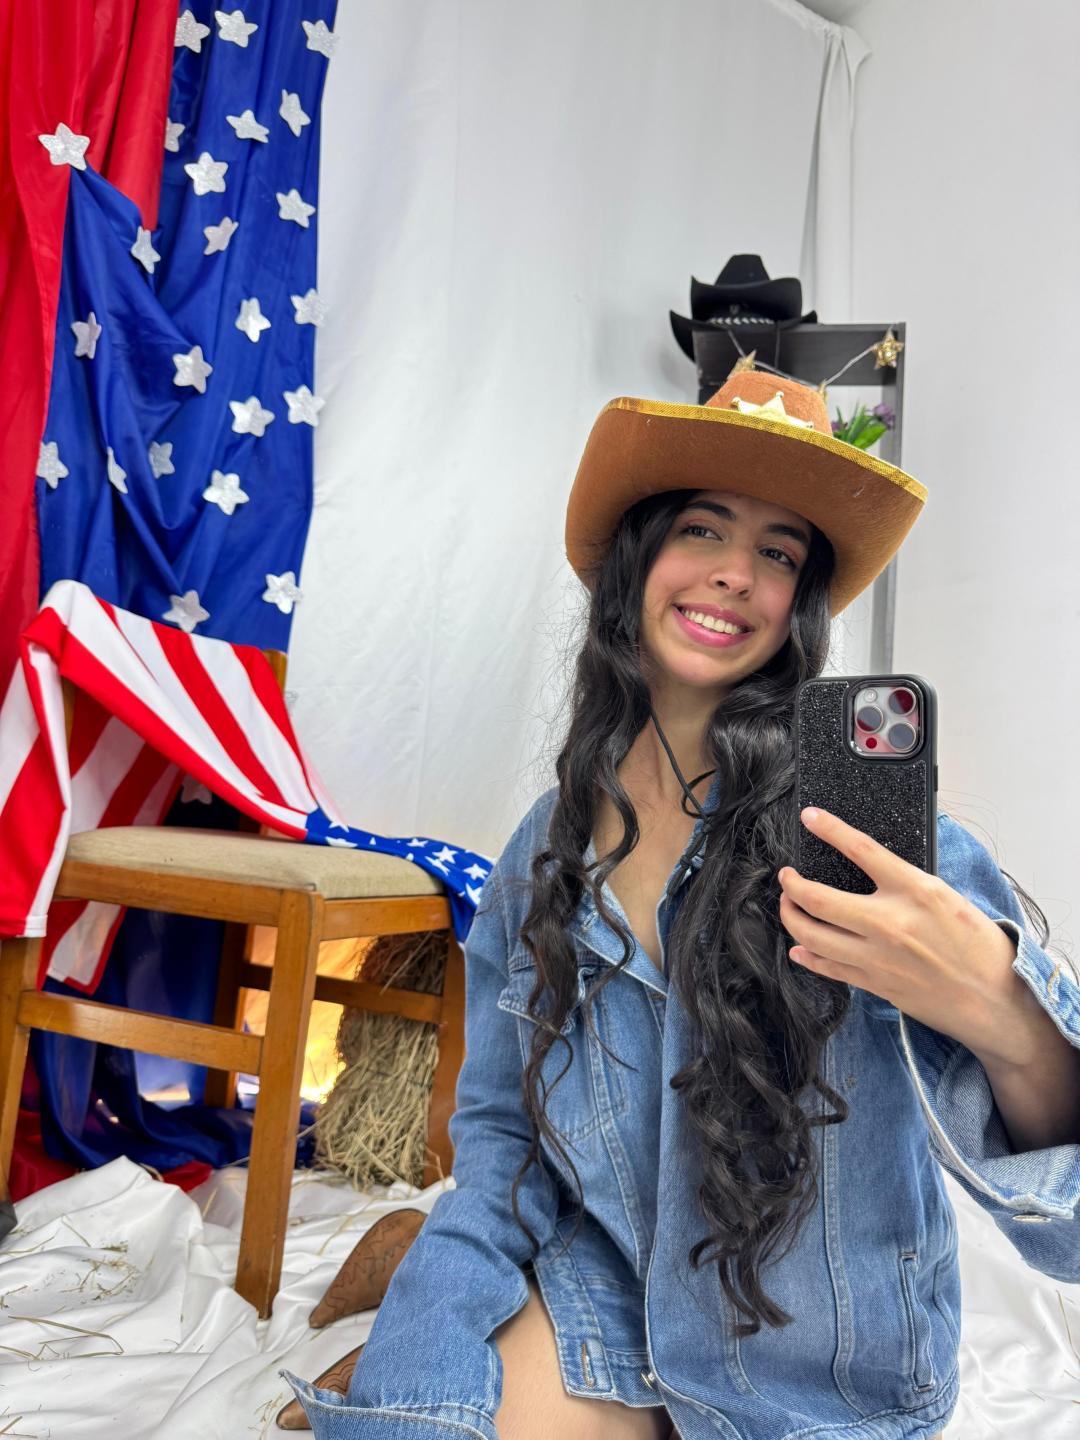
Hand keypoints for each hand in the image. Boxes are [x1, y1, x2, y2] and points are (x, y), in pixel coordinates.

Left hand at [777, 807, 1025, 1064]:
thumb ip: (906, 883)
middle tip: (786, 877)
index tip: (810, 817)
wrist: (995, 999)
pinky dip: (807, 954)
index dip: (830, 829)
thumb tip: (869, 866)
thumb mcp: (947, 897)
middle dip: (791, 885)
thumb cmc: (978, 946)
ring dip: (791, 917)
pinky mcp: (874, 983)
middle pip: (818, 898)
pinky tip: (799, 947)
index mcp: (915, 891)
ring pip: (812, 935)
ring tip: (789, 906)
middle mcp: (891, 922)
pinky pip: (827, 967)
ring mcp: (878, 956)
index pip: (861, 849)